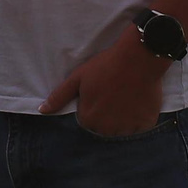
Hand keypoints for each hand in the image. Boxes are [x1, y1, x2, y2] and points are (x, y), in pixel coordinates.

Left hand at [38, 27, 166, 136]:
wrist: (137, 58)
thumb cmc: (105, 66)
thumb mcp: (77, 78)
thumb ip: (59, 97)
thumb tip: (42, 110)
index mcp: (89, 119)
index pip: (87, 120)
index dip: (92, 105)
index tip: (99, 92)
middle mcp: (107, 129)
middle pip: (104, 127)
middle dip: (106, 114)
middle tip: (113, 93)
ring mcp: (127, 128)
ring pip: (122, 129)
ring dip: (123, 118)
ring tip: (126, 96)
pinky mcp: (145, 124)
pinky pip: (139, 127)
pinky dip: (139, 118)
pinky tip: (137, 101)